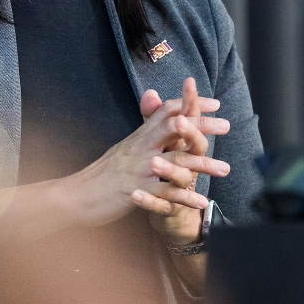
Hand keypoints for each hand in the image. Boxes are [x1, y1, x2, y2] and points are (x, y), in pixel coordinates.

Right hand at [59, 84, 230, 227]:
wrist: (76, 195)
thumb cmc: (104, 173)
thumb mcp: (125, 146)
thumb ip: (145, 128)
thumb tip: (154, 102)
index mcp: (139, 136)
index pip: (167, 112)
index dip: (191, 104)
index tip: (214, 103)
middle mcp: (140, 148)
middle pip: (175, 129)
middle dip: (202, 127)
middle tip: (227, 125)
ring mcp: (138, 169)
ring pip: (175, 162)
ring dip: (202, 164)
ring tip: (225, 168)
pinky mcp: (135, 192)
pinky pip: (165, 194)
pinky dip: (184, 197)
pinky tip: (202, 201)